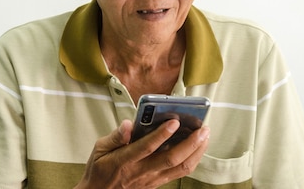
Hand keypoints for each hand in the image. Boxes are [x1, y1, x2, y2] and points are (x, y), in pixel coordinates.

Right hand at [75, 119, 209, 188]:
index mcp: (125, 161)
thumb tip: (128, 124)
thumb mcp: (99, 149)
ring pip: (180, 168)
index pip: (146, 147)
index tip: (174, 121)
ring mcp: (151, 180)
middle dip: (190, 143)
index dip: (161, 134)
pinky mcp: (157, 183)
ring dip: (196, 151)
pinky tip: (197, 147)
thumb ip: (115, 136)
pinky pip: (179, 173)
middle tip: (202, 127)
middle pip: (171, 159)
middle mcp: (141, 172)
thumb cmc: (100, 170)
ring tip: (204, 135)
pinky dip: (192, 159)